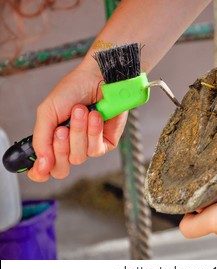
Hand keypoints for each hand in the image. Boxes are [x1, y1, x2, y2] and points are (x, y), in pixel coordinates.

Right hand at [27, 63, 127, 181]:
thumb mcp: (47, 112)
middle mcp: (70, 147)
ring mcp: (88, 146)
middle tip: (62, 128)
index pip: (44, 168)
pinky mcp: (106, 143)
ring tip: (80, 111)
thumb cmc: (73, 90)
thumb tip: (41, 162)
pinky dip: (93, 132)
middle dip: (60, 147)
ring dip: (78, 133)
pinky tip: (95, 116)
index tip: (40, 167)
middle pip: (61, 169)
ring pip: (78, 157)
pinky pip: (96, 150)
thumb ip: (41, 139)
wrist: (98, 78)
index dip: (40, 172)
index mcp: (53, 141)